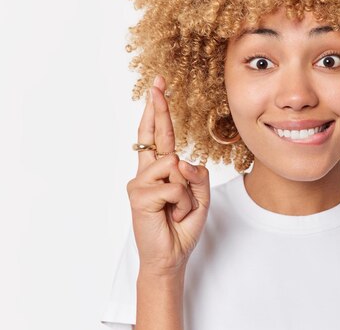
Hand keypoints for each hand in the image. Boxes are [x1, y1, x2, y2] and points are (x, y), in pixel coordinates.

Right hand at [126, 75, 210, 275]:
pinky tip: (171, 214)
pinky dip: (182, 202)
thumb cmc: (182, 225)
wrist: (171, 256)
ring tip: (178, 209)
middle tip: (158, 83)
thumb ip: (197, 175)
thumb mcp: (201, 196)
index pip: (159, 135)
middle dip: (158, 108)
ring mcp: (140, 182)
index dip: (158, 112)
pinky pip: (174, 186)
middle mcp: (147, 172)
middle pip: (153, 134)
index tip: (158, 88)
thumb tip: (179, 160)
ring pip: (175, 165)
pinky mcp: (139, 195)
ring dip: (187, 192)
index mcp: (161, 169)